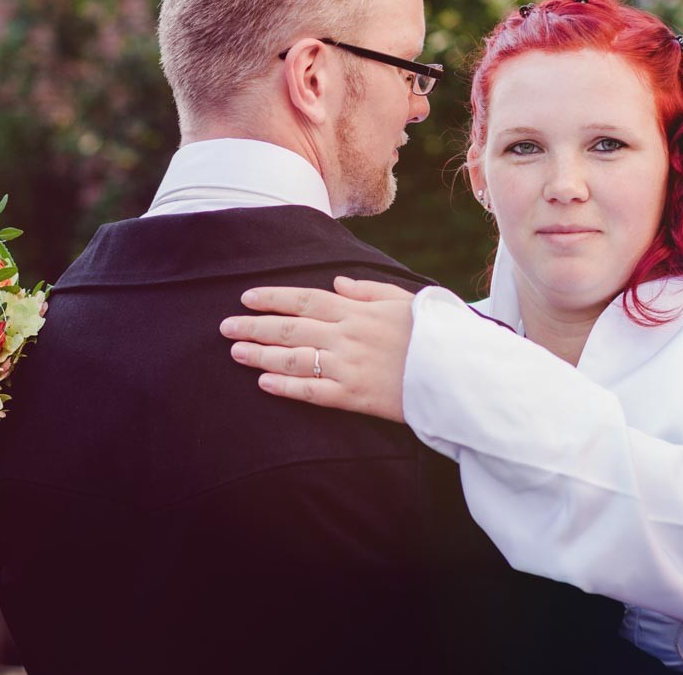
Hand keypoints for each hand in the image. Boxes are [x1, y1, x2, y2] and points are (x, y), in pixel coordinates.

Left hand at [219, 276, 415, 421]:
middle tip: (225, 326)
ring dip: (261, 353)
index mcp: (358, 311)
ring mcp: (348, 367)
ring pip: (294, 358)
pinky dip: (285, 386)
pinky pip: (312, 391)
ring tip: (235, 351)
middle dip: (255, 325)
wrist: (457, 372)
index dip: (273, 298)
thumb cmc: (434, 334)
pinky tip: (263, 382)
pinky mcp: (354, 397)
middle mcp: (347, 336)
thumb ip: (368, 290)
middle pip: (291, 328)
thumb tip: (337, 285)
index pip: (305, 300)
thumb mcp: (404, 300)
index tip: (247, 297)